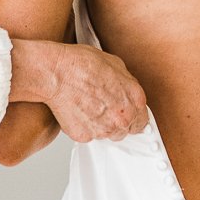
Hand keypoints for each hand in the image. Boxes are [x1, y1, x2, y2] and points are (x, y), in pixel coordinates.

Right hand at [7, 37, 148, 142]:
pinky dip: (84, 126)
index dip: (132, 117)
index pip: (142, 121)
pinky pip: (88, 135)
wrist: (56, 74)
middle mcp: (122, 117)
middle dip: (116, 121)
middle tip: (102, 107)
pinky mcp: (85, 136)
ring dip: (100, 125)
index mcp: (134, 99)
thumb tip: (126, 91)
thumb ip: (127, 83)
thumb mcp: (115, 64)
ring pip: (106, 134)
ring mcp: (104, 129)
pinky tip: (78, 110)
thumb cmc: (81, 64)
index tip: (125, 115)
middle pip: (125, 130)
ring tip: (87, 106)